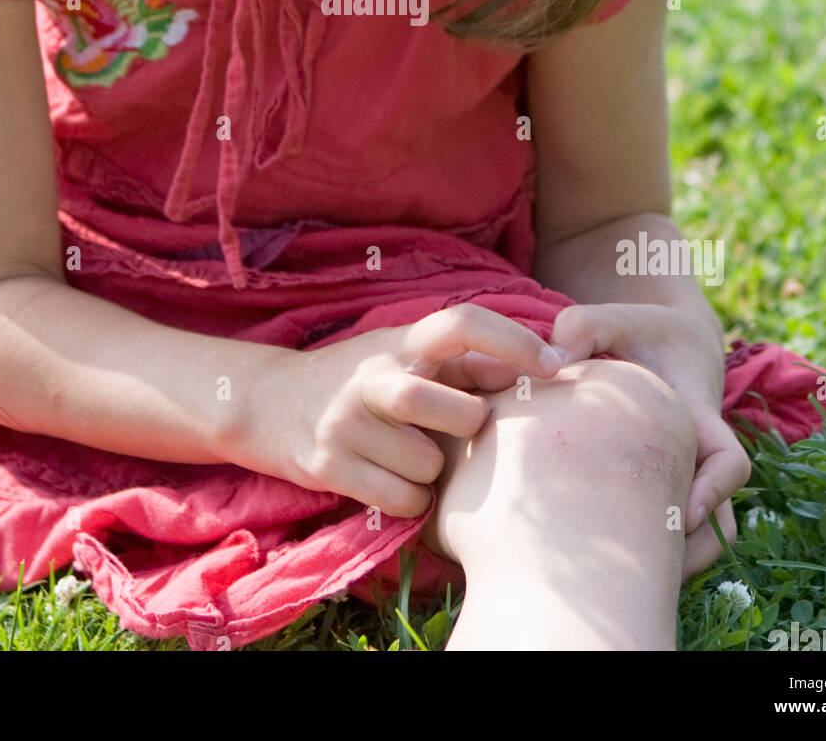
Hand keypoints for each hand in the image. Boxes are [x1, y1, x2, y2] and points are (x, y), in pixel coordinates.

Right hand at [222, 305, 566, 520]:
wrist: (268, 402)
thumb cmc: (360, 380)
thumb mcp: (403, 356)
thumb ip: (463, 363)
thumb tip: (537, 366)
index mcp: (400, 341)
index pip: (463, 323)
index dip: (514, 341)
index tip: (556, 365)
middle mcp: (373, 375)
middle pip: (454, 409)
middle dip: (469, 428)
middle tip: (458, 429)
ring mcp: (347, 421)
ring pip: (429, 465)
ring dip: (434, 472)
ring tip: (413, 457)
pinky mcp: (329, 465)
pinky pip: (402, 499)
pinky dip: (412, 502)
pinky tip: (392, 481)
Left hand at [547, 302, 751, 543]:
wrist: (663, 338)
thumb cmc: (640, 331)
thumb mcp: (619, 316)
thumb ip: (585, 326)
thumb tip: (552, 363)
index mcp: (697, 418)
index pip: (729, 464)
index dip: (713, 491)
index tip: (682, 510)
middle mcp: (697, 457)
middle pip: (717, 523)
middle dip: (684, 549)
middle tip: (629, 564)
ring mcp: (683, 475)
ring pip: (695, 537)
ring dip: (665, 557)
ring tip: (606, 568)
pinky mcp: (661, 485)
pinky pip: (663, 529)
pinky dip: (639, 544)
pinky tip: (585, 547)